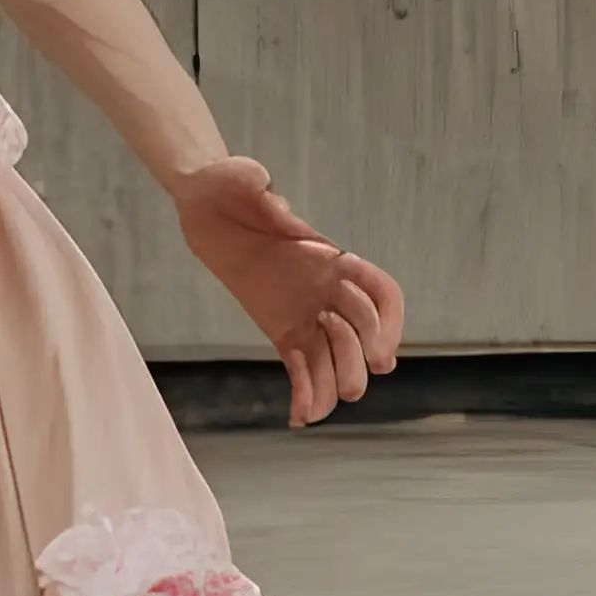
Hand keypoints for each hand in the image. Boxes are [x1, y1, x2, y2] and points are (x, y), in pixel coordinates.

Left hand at [170, 156, 402, 429]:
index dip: (388, 324)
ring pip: (333, 357)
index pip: (380, 292)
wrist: (206, 205)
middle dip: (359, 361)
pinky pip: (300, 366)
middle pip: (360, 332)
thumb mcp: (242, 177)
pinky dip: (304, 392)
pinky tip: (299, 417)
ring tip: (318, 412)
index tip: (380, 352)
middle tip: (350, 385)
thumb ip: (258, 187)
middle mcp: (327, 288)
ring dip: (333, 386)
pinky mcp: (281, 329)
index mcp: (330, 256)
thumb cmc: (230, 185)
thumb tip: (272, 200)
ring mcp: (306, 312)